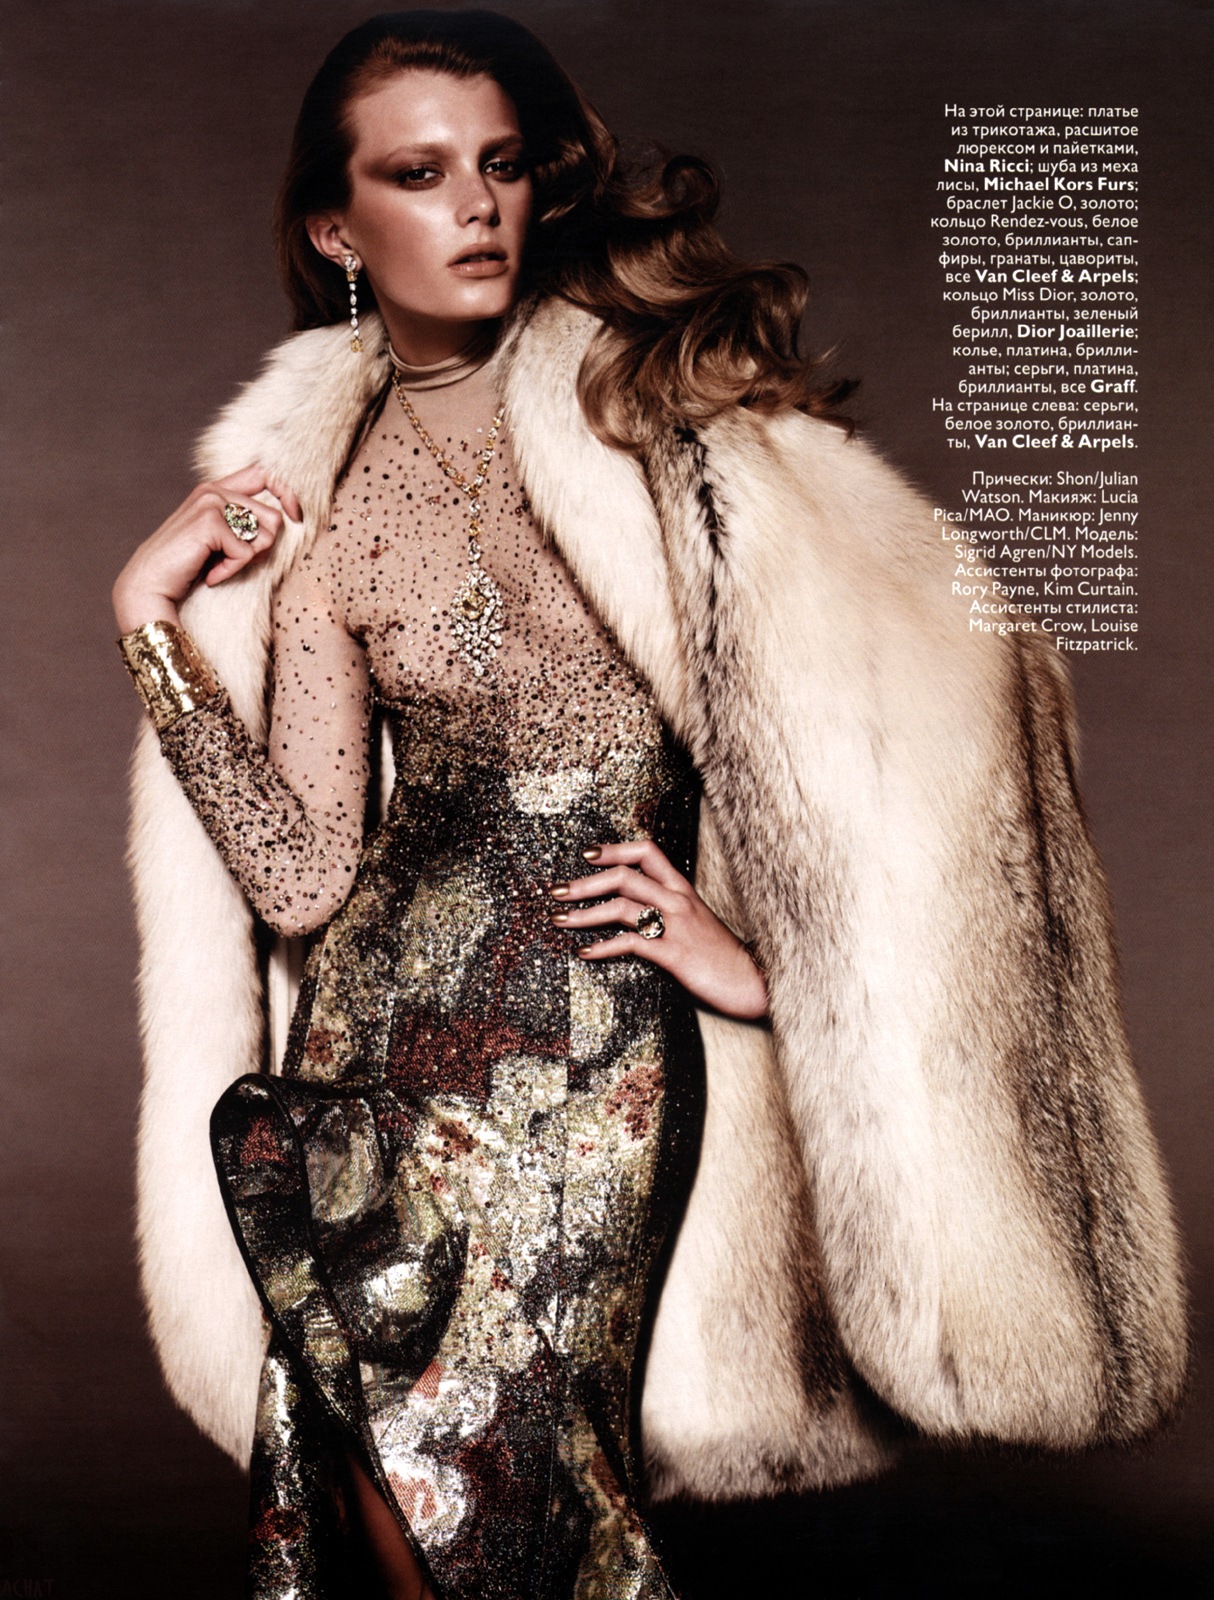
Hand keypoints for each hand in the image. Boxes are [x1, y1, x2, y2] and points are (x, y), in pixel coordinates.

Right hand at [112, 464, 302, 633]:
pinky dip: (233, 570)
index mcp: (216, 489)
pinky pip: (247, 553)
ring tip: (219, 565)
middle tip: (234, 561)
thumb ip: (243, 523)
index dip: (286, 492)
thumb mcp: (220, 539)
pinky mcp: (210, 521)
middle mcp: (213, 490)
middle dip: (263, 547)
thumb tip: (284, 518)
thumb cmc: (188, 566)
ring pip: (266, 533)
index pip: (264, 474)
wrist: (150, 584)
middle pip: (273, 516)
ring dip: (247, 560)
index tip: (296, 516)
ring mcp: (210, 502)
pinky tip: (211, 575)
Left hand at [550, 839, 767, 1020]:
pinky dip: (603, 946)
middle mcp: (678, 900)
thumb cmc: (722, 956)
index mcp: (682, 889)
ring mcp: (676, 925)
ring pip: (622, 906)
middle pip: (624, 876)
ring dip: (584, 913)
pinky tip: (585, 952)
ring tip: (560, 921)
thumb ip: (669, 911)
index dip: (614, 849)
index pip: (647, 852)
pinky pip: (631, 943)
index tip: (587, 855)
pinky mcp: (674, 954)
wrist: (754, 981)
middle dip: (584, 882)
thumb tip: (636, 912)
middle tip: (557, 891)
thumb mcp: (697, 923)